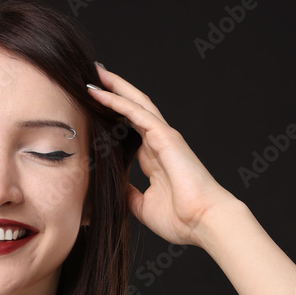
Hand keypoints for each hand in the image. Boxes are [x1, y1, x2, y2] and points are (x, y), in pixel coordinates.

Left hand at [86, 64, 241, 245]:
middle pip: (132, 109)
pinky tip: (100, 92)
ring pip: (135, 103)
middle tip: (92, 76)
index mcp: (154, 158)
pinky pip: (137, 113)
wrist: (204, 223)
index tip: (92, 107)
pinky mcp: (165, 137)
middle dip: (113, 91)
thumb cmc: (181, 219)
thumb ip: (128, 193)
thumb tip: (112, 188)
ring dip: (115, 87)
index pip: (129, 129)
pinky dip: (118, 101)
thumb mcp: (142, 206)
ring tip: (95, 72)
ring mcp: (163, 137)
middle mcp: (158, 143)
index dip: (112, 116)